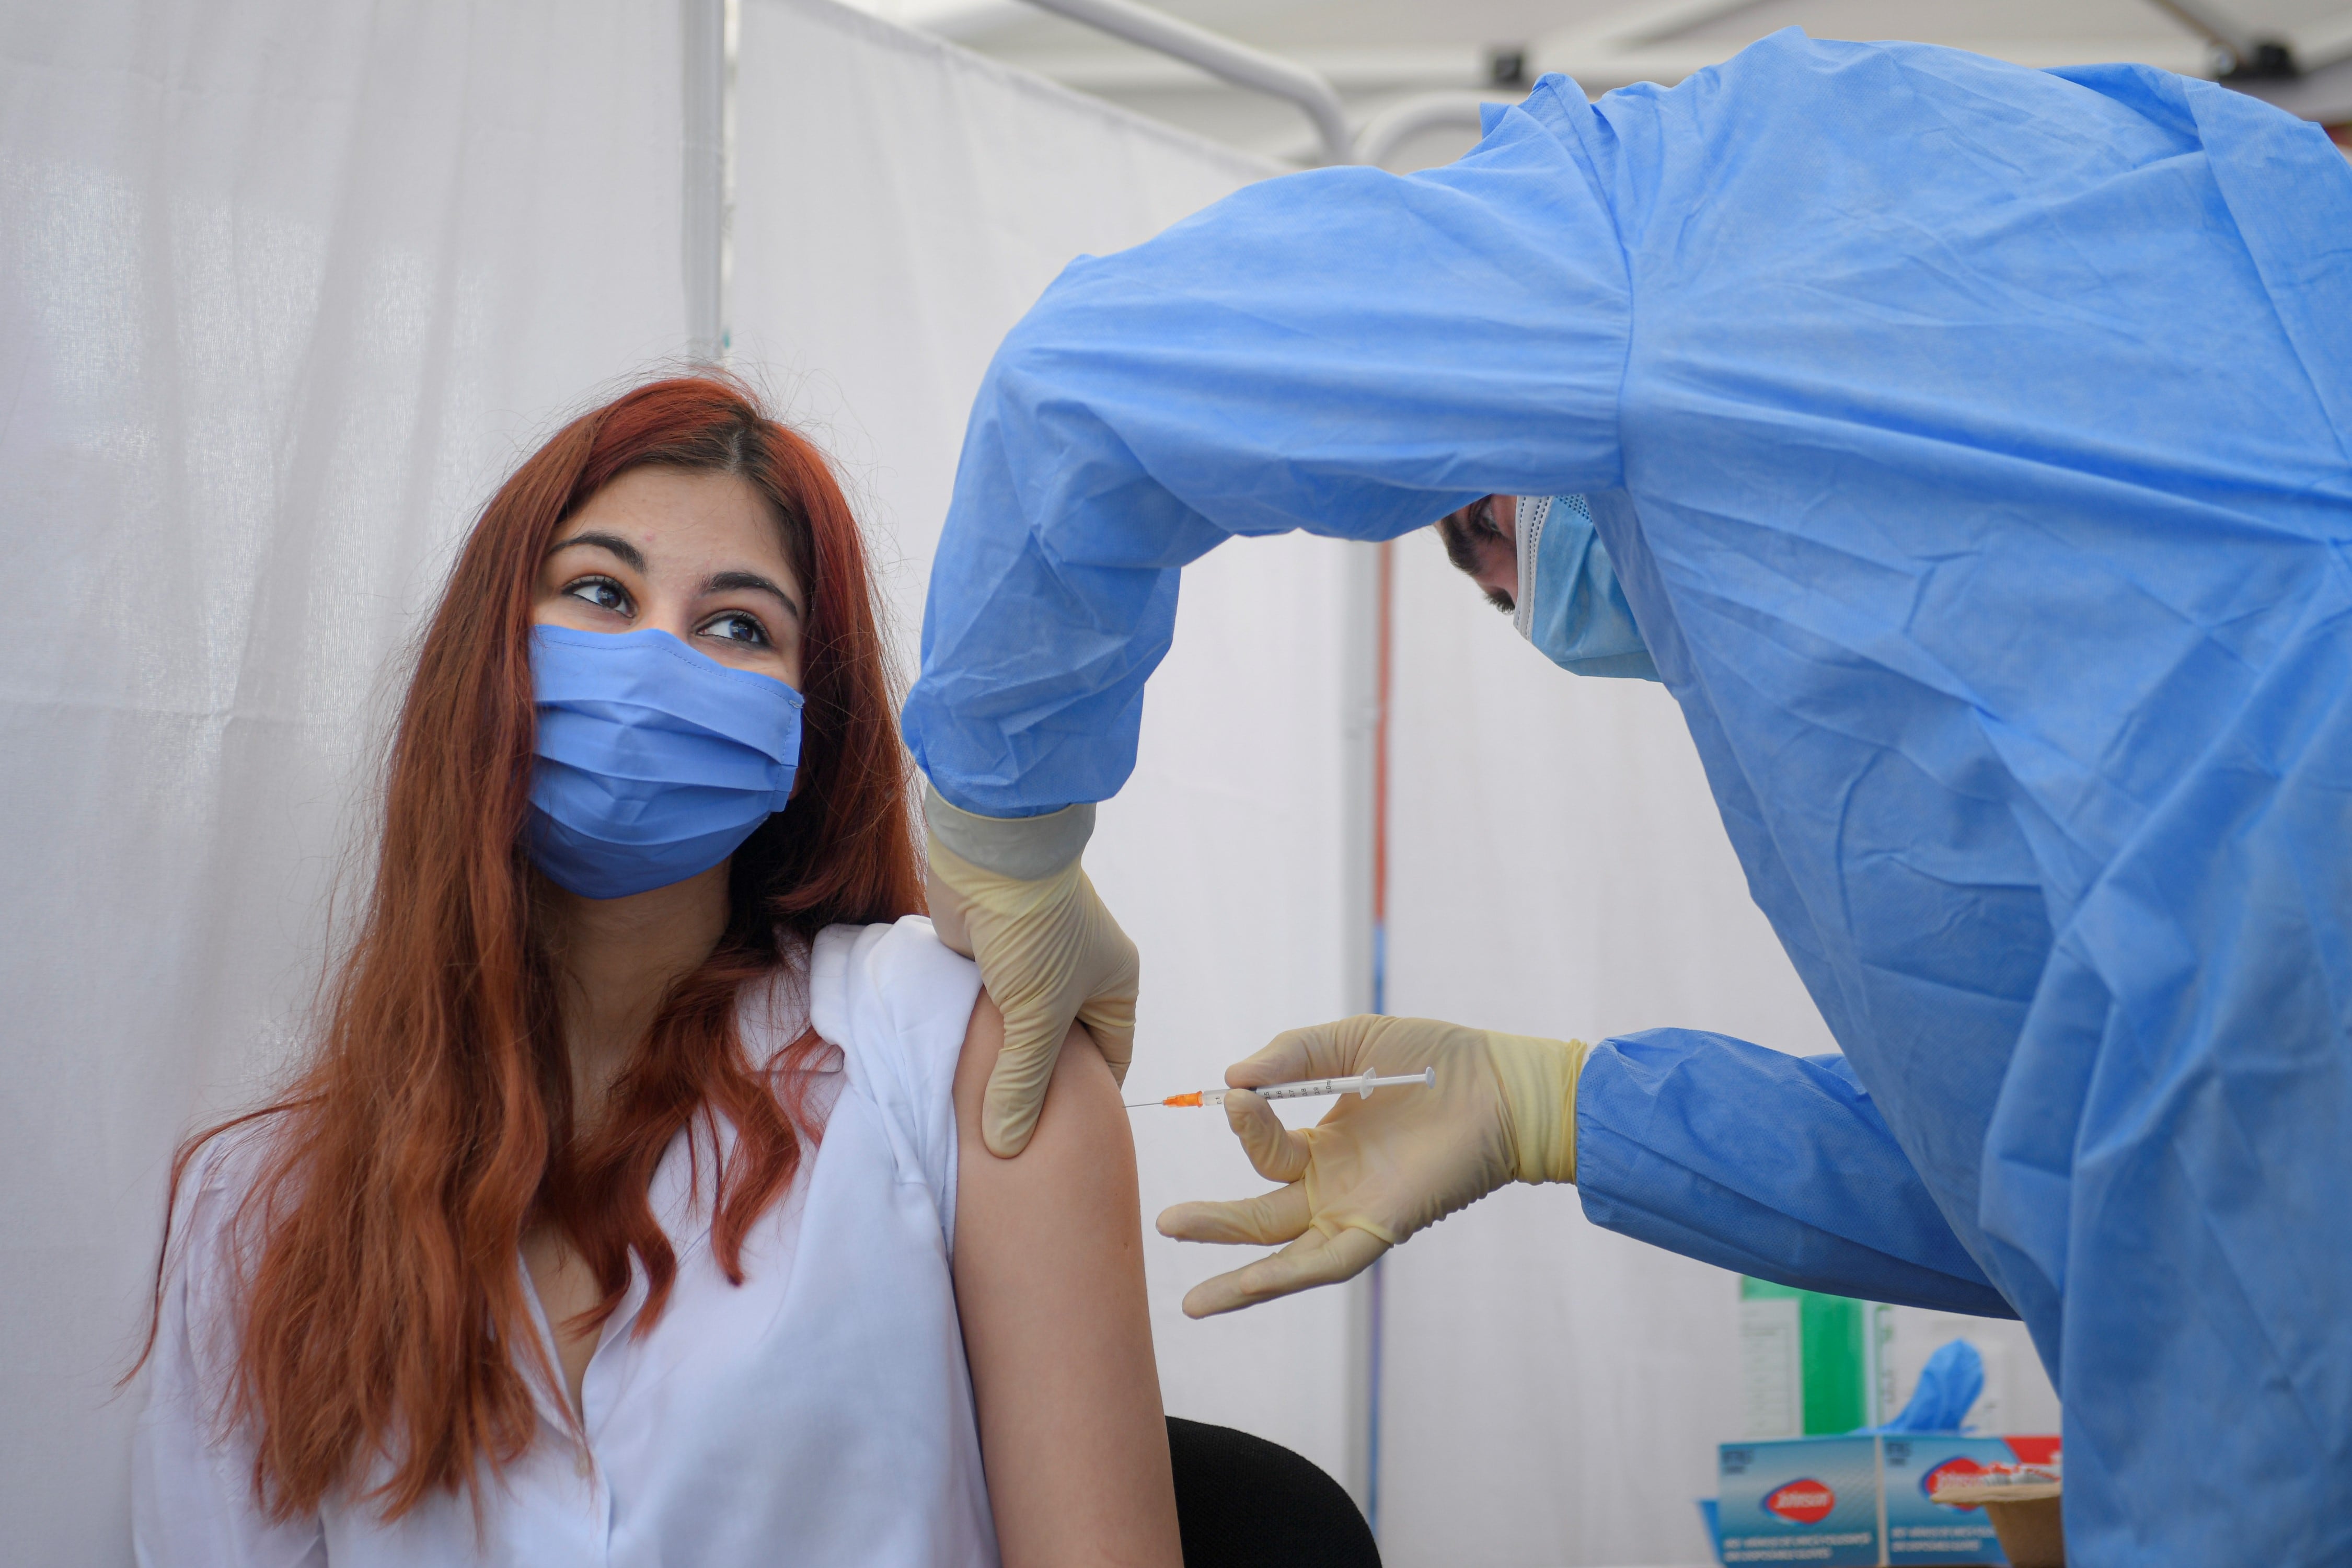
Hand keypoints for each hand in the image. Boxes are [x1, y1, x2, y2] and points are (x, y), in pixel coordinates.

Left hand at [928, 836, 1138, 1157]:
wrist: (989, 854)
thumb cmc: (1034, 930)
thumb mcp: (1037, 1017)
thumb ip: (1022, 1084)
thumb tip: (1007, 1146)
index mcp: (1113, 983)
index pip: (1111, 1057)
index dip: (1090, 1099)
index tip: (1062, 1140)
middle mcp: (1078, 975)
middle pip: (1061, 1048)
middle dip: (1038, 1086)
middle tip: (1014, 1137)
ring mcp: (1032, 965)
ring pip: (1018, 1031)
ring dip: (1000, 1061)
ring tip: (978, 1113)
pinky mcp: (990, 958)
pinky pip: (987, 1012)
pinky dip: (975, 1036)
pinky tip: (955, 1071)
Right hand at [1156, 1015, 1584, 1316]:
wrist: (1502, 1083)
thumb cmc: (1435, 1058)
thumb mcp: (1347, 1042)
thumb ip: (1290, 1054)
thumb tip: (1231, 1079)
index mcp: (1325, 1143)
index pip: (1265, 1145)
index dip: (1246, 1121)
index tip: (1239, 1092)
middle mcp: (1334, 1184)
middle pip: (1260, 1215)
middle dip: (1213, 1223)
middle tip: (1165, 1222)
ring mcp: (1355, 1210)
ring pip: (1282, 1253)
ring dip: (1235, 1274)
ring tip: (1188, 1297)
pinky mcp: (1380, 1228)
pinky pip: (1324, 1263)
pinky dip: (1280, 1278)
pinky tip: (1241, 1289)